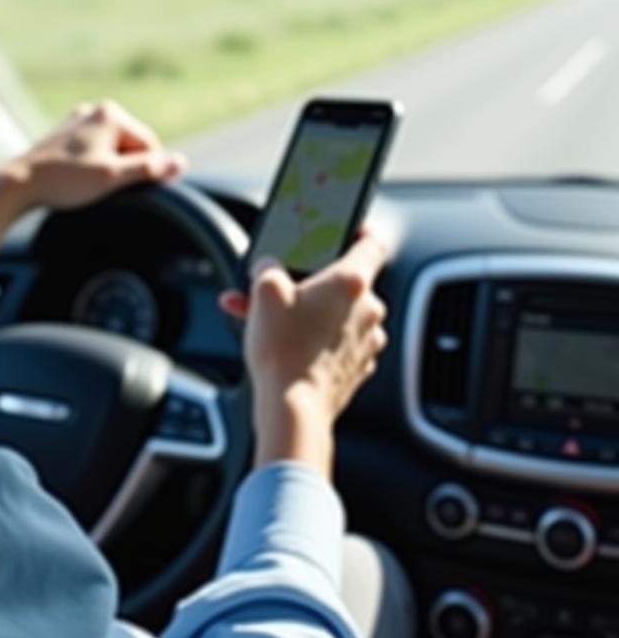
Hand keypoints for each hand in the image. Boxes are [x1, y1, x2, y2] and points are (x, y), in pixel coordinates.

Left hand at [0, 99, 186, 211]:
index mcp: (111, 113)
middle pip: (130, 146)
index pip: (150, 146)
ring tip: (85, 184)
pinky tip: (75, 180)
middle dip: (124, 168)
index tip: (126, 189)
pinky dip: (91, 167)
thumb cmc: (65, 180)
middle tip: (101, 188)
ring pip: (111, 150)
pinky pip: (92, 151)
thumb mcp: (113, 178)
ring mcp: (77, 120)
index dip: (145, 171)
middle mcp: (95, 110)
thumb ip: (149, 169)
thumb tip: (180, 162)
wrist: (18, 183)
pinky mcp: (64, 134)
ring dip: (107, 169)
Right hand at [219, 230, 388, 477]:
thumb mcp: (264, 292)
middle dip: (312, 282)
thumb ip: (268, 267)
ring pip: (340, 315)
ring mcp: (367, 341)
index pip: (372, 242)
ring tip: (272, 319)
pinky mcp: (358, 368)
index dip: (359, 229)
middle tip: (282, 287)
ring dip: (310, 312)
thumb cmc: (284, 351)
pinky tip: (286, 343)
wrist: (293, 410)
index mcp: (351, 282)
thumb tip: (269, 268)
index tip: (348, 228)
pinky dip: (316, 339)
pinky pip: (339, 343)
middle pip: (345, 282)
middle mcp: (368, 309)